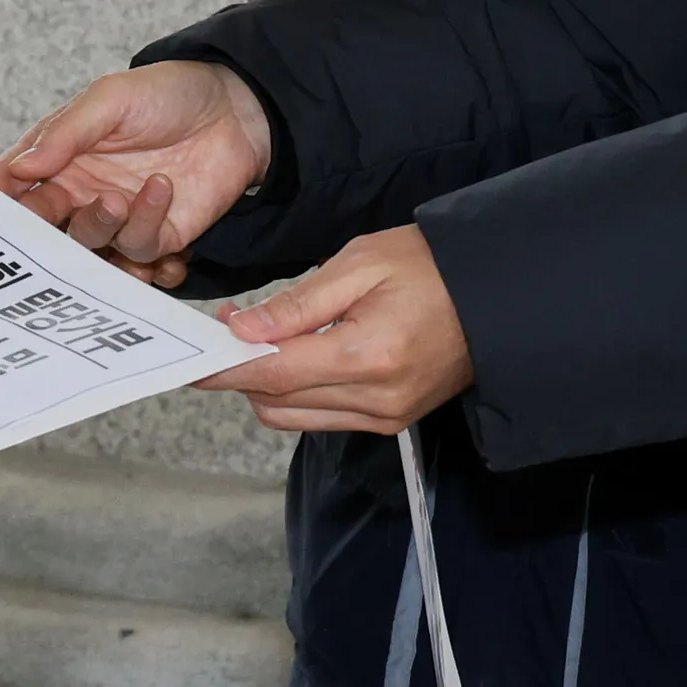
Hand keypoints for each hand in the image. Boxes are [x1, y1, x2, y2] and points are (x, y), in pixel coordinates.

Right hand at [0, 61, 271, 284]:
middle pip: (48, 233)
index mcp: (61, 161)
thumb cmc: (167, 94)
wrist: (236, 110)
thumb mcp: (110, 99)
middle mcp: (83, 195)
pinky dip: (150, 242)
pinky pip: (141, 256)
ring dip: (109, 227)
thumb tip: (19, 167)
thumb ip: (64, 134)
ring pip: (94, 250)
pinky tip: (165, 204)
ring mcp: (121, 219)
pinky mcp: (160, 238)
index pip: (15, 191)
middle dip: (51, 231)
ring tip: (132, 194)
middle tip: (77, 205)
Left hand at [205, 224, 473, 433]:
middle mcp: (376, 400)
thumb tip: (242, 331)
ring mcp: (385, 417)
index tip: (191, 360)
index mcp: (368, 356)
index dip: (225, 369)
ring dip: (268, 385)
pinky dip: (298, 392)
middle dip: (242, 372)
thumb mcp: (359, 264)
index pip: (273, 375)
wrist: (494, 294)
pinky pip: (322, 418)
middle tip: (229, 329)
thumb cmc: (429, 267)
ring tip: (263, 339)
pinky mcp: (391, 422)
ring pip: (294, 417)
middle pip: (277, 402)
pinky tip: (297, 356)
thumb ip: (297, 303)